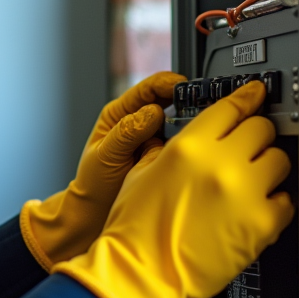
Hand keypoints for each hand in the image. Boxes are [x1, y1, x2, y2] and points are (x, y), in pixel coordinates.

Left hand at [20, 71, 184, 270]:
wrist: (96, 214)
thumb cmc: (94, 184)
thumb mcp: (105, 156)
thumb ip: (127, 133)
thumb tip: (153, 112)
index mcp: (120, 114)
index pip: (148, 88)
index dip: (168, 83)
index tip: (185, 87)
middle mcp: (140, 123)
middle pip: (171, 101)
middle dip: (188, 101)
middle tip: (204, 109)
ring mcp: (156, 140)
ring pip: (182, 123)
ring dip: (193, 125)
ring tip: (203, 131)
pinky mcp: (167, 156)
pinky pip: (186, 146)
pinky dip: (193, 146)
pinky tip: (198, 151)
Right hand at [53, 81, 293, 297]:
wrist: (140, 274)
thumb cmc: (134, 232)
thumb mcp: (140, 175)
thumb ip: (169, 149)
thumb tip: (192, 138)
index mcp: (188, 148)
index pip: (230, 108)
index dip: (246, 98)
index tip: (254, 95)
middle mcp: (220, 165)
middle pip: (261, 128)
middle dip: (254, 134)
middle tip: (246, 147)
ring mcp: (246, 194)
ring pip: (279, 160)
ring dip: (266, 166)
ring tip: (249, 181)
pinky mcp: (262, 224)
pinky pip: (285, 200)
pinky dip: (273, 202)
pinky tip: (252, 208)